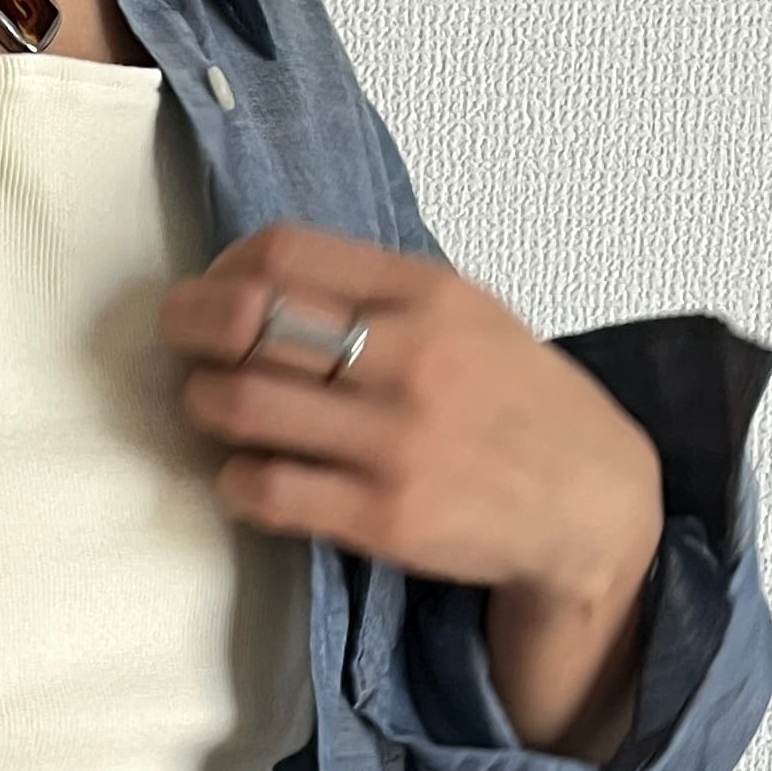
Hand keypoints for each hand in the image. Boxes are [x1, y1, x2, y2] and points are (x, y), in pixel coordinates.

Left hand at [159, 223, 665, 757]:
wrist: (592, 505)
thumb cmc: (514, 404)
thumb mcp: (468, 315)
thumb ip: (377, 292)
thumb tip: (260, 277)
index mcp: (428, 294)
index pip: (284, 252)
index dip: (222, 269)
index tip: (210, 290)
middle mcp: (410, 358)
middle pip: (246, 321)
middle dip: (188, 330)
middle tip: (179, 345)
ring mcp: (395, 441)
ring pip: (241, 405)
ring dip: (201, 404)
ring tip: (208, 409)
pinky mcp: (384, 518)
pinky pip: (266, 489)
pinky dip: (234, 480)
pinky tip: (245, 475)